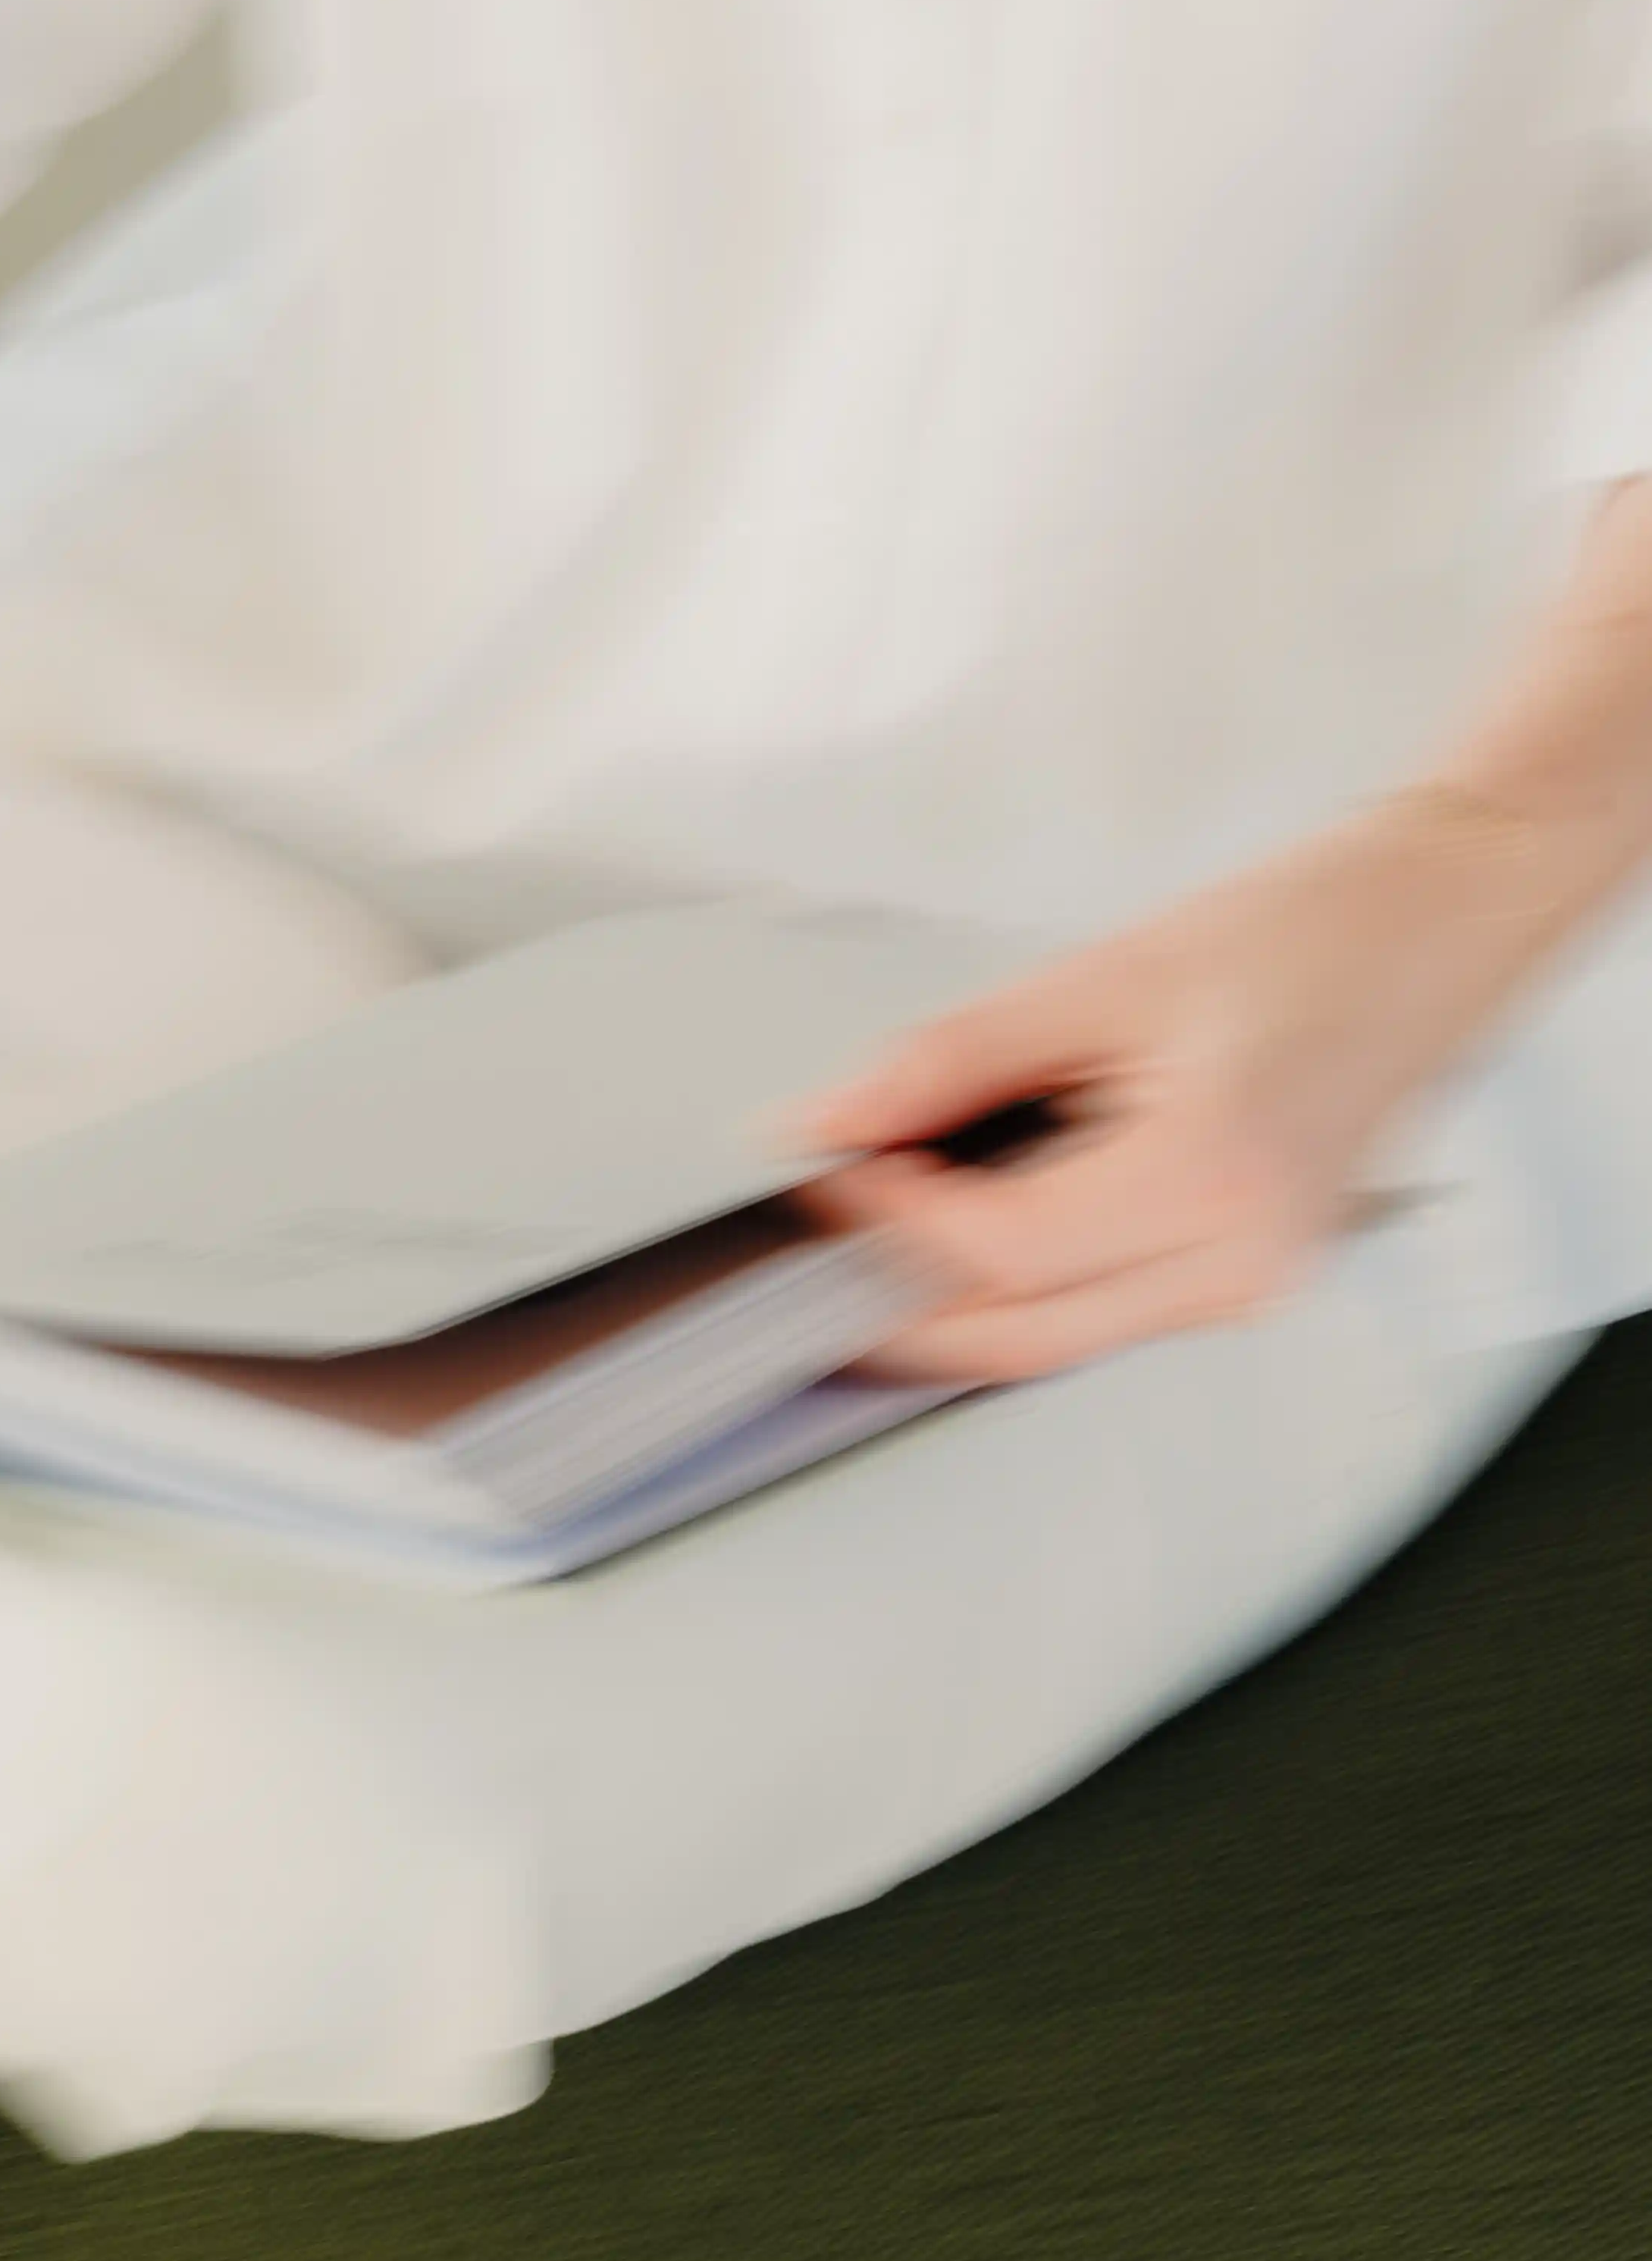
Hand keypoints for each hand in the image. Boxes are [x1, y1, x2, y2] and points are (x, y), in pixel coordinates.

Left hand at [782, 791, 1582, 1381]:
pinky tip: (966, 1226)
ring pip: (1054, 1339)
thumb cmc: (1319, 930)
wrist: (1448, 921)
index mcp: (1218, 1175)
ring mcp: (1255, 1283)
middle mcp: (1245, 1257)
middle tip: (812, 1238)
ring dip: (952, 1299)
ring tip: (877, 1222)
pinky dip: (1020, 1282)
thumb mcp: (1107, 977)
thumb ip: (954, 1061)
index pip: (998, 1251)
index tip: (817, 1175)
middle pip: (1017, 1332)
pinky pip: (1102, 1313)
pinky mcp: (1249, 1278)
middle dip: (896, 1299)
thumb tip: (832, 1121)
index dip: (885, 1226)